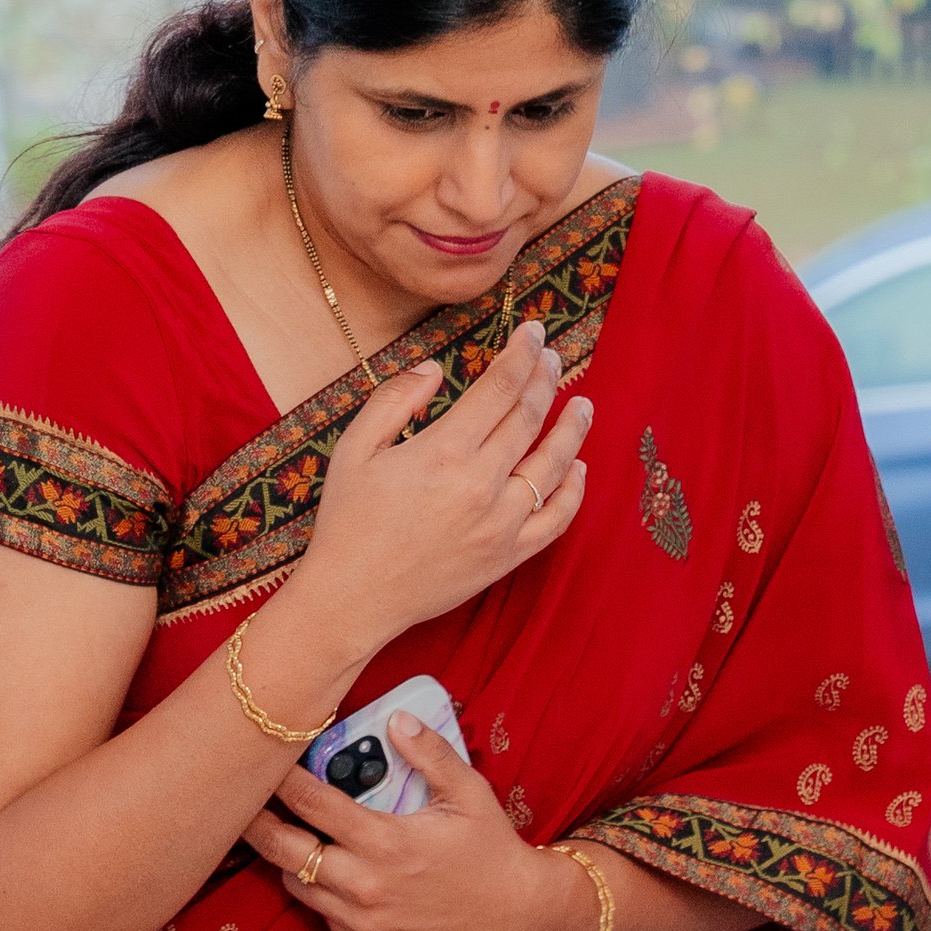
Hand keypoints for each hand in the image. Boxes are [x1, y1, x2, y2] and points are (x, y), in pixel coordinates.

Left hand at [244, 715, 585, 930]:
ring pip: (297, 886)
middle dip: (257, 824)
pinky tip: (325, 872)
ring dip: (288, 859)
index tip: (264, 760)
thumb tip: (395, 718)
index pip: (312, 803)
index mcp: (385, 841)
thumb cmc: (490, 847)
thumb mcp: (468, 792)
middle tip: (241, 803)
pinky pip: (322, 917)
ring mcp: (364, 921)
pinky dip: (316, 893)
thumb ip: (429, 752)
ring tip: (286, 833)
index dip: (281, 778)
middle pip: (285, 851)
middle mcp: (366, 885)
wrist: (514, 910)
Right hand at [280, 321, 589, 669]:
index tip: (533, 332)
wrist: (353, 598)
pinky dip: (573, 492)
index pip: (501, 388)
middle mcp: (481, 485)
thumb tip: (435, 368)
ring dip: (572, 430)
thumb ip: (396, 399)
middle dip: (545, 379)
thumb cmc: (348, 522)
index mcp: (445, 451)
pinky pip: (555, 521)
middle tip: (552, 357)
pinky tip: (578, 468)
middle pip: (529, 418)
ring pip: (552, 466)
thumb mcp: (356, 448)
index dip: (522, 354)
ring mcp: (500, 525)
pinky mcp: (506, 557)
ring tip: (583, 405)